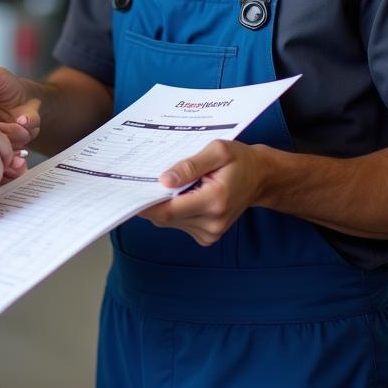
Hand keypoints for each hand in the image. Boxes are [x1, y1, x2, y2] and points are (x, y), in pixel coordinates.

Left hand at [137, 140, 266, 245]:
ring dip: (162, 205)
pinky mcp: (207, 235)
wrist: (260, 177)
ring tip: (166, 183)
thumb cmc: (238, 160)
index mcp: (214, 201)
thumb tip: (163, 180)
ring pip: (169, 222)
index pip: (169, 210)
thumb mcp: (217, 151)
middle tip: (138, 181)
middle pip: (165, 218)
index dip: (145, 204)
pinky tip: (178, 194)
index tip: (127, 192)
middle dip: (150, 200)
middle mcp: (212, 222)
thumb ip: (190, 165)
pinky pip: (179, 224)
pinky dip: (172, 210)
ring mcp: (211, 233)